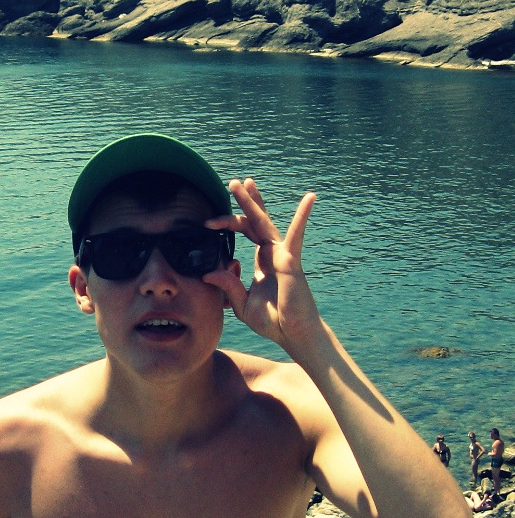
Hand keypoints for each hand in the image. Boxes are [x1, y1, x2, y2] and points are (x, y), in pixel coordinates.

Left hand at [203, 178, 321, 357]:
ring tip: (244, 182)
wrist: (293, 334)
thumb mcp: (242, 304)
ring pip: (265, 223)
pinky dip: (302, 216)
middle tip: (231, 183)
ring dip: (253, 203)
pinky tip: (309, 198)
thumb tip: (207, 274)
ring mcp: (283, 256)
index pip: (245, 233)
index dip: (228, 224)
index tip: (207, 223)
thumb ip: (228, 287)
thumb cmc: (273, 322)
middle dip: (244, 202)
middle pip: (255, 221)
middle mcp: (272, 254)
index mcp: (262, 262)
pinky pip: (296, 236)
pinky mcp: (291, 262)